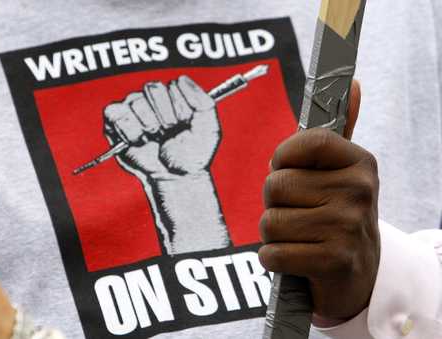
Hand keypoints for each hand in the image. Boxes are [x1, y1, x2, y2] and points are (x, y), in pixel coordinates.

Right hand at [103, 77, 228, 253]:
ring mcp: (133, 109)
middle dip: (165, 116)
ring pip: (135, 100)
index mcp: (174, 95)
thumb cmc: (192, 155)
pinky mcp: (115, 122)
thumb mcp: (209, 128)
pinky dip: (128, 129)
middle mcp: (152, 98)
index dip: (180, 108)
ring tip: (154, 138)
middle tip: (169, 133)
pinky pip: (115, 112)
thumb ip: (202, 101)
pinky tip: (139, 139)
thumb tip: (180, 79)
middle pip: (153, 88)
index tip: (185, 125)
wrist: (176, 178)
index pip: (173, 85)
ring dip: (148, 125)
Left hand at [259, 80, 379, 319]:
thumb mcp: (341, 174)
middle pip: (275, 185)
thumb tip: (353, 83)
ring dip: (274, 235)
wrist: (357, 277)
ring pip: (270, 221)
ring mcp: (348, 227)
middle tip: (300, 215)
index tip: (288, 171)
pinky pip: (272, 253)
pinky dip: (275, 259)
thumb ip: (338, 133)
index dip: (283, 158)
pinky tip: (297, 259)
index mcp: (360, 163)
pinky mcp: (333, 261)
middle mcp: (359, 191)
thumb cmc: (336, 217)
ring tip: (300, 238)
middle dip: (275, 204)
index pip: (305, 142)